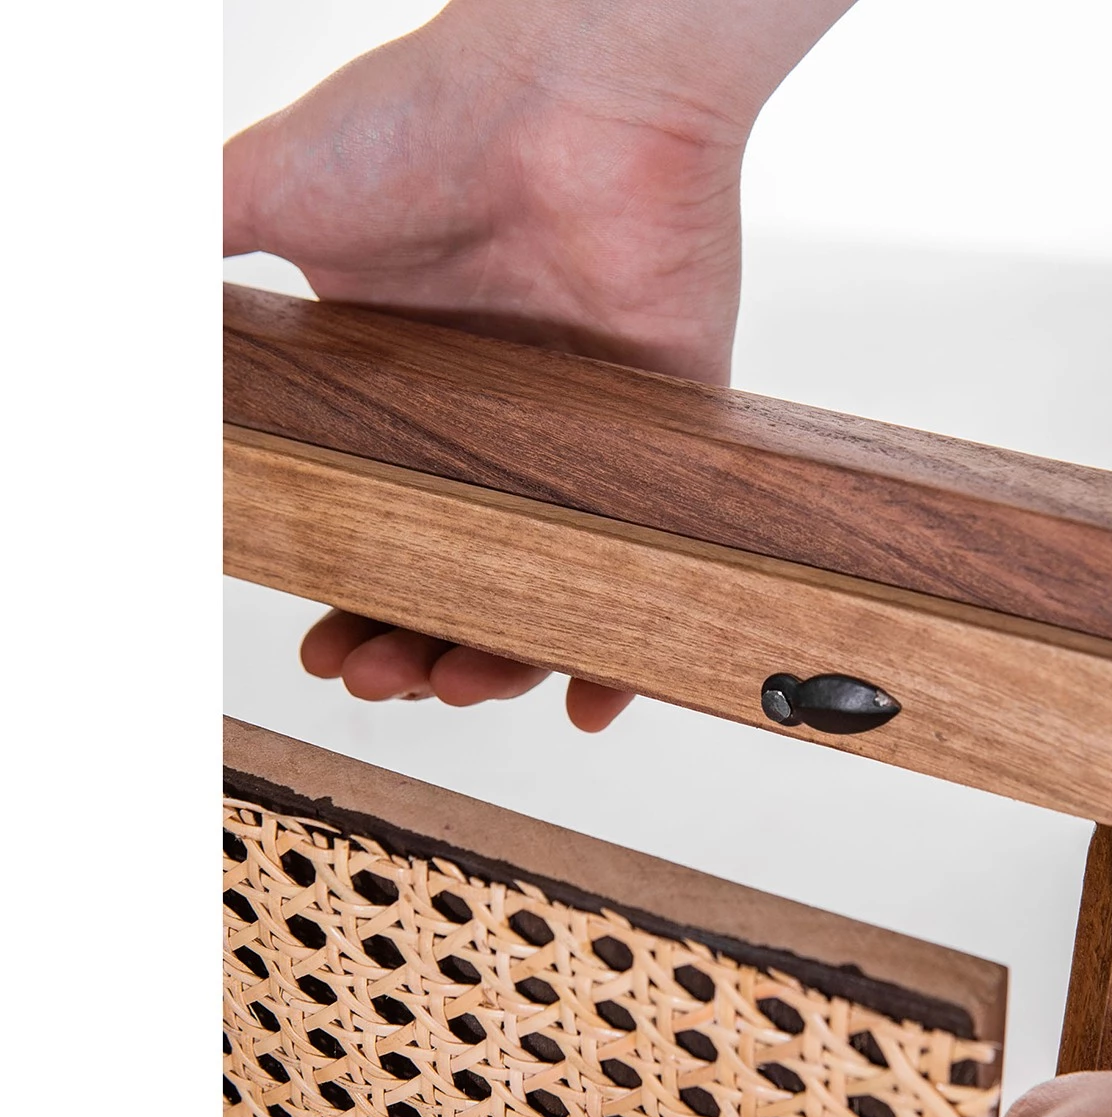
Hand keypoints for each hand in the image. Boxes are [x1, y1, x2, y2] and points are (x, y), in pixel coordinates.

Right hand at [225, 0, 850, 729]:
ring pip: (544, 593)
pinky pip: (655, 568)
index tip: (318, 645)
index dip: (344, 598)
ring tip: (451, 685)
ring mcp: (582, 447)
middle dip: (410, 647)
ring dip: (496, 661)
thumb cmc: (428, 122)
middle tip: (375, 675)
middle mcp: (494, 435)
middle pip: (457, 581)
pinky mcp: (669, 444)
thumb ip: (185, 262)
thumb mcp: (267, 197)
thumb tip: (100, 327)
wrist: (574, 82)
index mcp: (405, 397)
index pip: (374, 531)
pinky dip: (627, 646)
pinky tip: (591, 699)